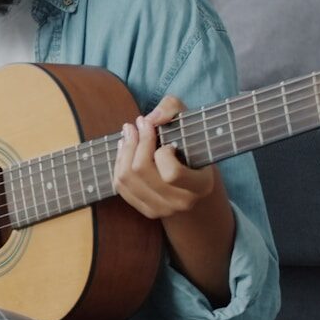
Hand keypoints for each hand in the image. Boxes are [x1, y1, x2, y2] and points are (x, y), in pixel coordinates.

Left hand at [112, 95, 217, 219]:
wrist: (195, 186)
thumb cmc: (194, 148)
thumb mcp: (192, 124)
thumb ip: (173, 109)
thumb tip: (150, 118)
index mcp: (200, 186)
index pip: (171, 173)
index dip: (162, 152)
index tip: (167, 141)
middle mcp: (180, 202)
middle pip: (141, 171)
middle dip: (135, 142)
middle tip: (136, 124)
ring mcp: (161, 209)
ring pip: (126, 177)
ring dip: (124, 150)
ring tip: (129, 133)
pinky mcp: (145, 210)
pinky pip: (120, 186)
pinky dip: (119, 163)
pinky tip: (124, 149)